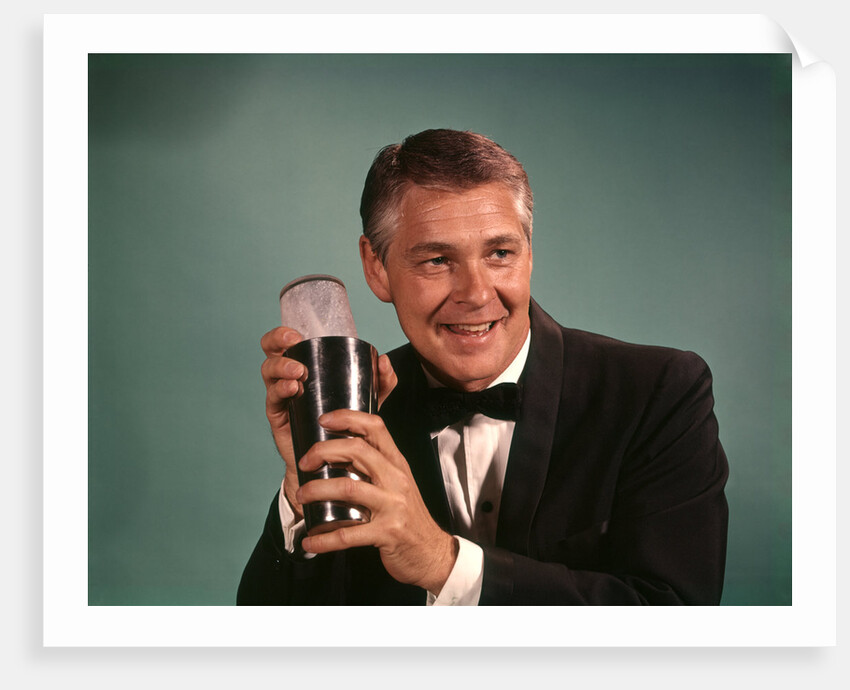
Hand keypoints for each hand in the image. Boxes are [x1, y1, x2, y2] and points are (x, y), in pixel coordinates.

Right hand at [260, 327, 397, 518]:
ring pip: (269, 373)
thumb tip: (384, 361)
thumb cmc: (345, 425)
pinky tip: (293, 390)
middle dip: (276, 341)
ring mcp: (282, 398)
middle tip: (291, 341)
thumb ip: (379, 383)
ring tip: (299, 372)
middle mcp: (289, 378)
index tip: (297, 332)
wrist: (333, 464)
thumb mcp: (366, 401)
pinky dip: (281, 390)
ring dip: (282, 367)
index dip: (285, 333)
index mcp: (306, 368)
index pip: (288, 343)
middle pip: (271, 352)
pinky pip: (273, 399)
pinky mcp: (279, 417)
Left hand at [296, 410, 457, 594]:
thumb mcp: (398, 484)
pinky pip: (347, 535)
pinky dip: (324, 539)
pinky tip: (310, 541)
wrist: (433, 553)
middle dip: (323, 452)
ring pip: (347, 488)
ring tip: (300, 496)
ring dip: (316, 491)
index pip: (375, 427)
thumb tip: (337, 454)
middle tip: (304, 464)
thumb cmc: (409, 516)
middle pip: (357, 451)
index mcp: (397, 463)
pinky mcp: (387, 533)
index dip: (347, 418)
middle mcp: (396, 479)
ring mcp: (393, 506)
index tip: (324, 420)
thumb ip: (374, 467)